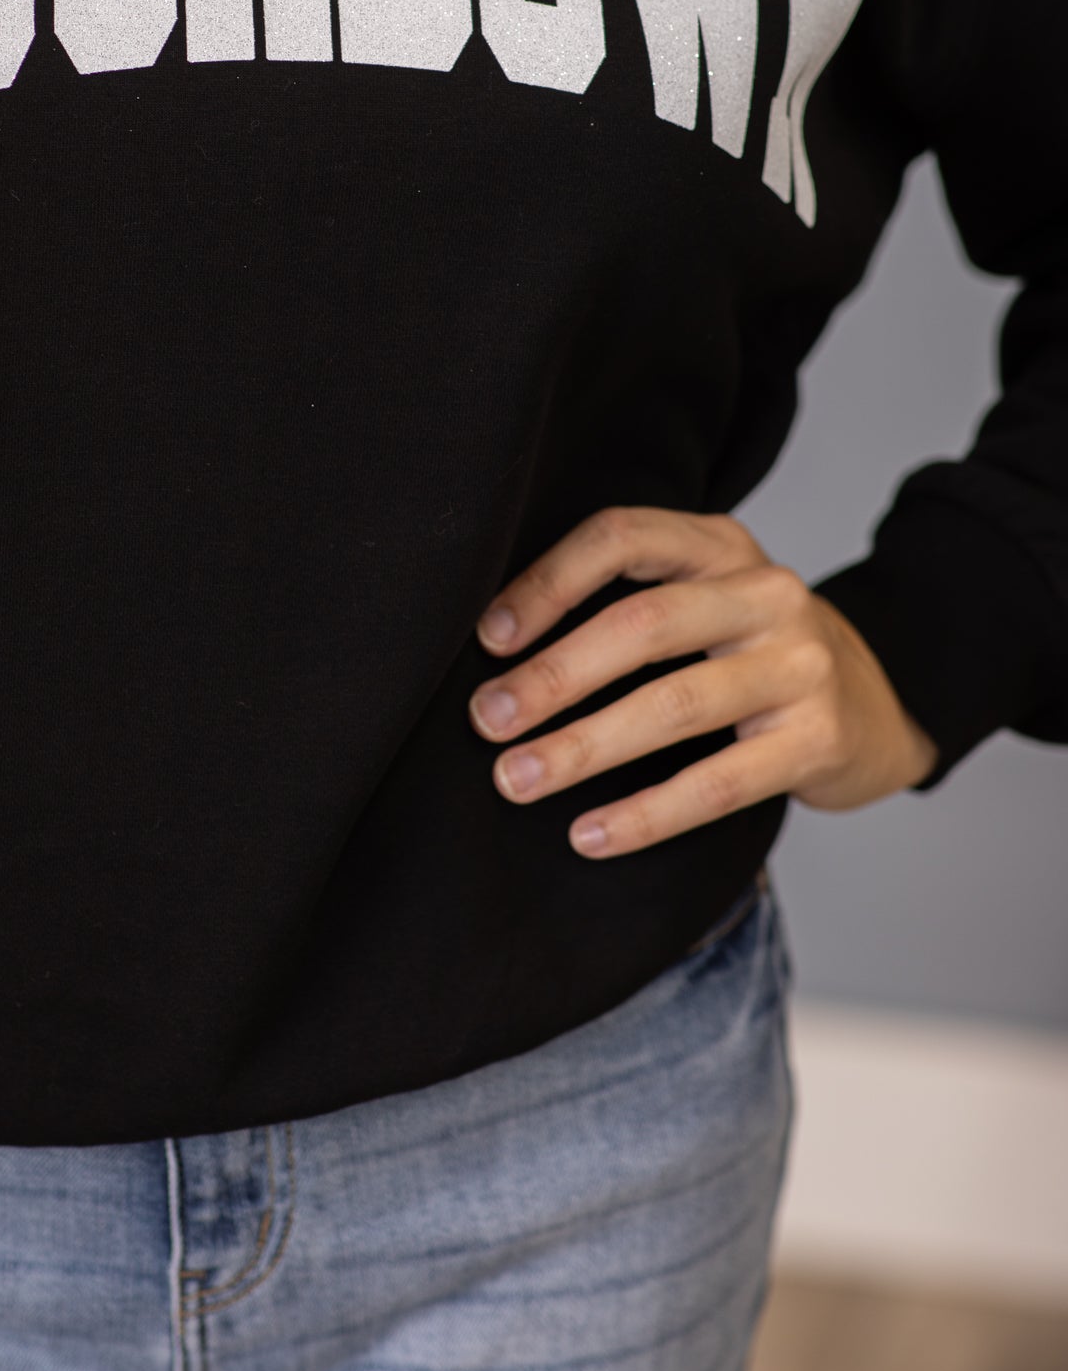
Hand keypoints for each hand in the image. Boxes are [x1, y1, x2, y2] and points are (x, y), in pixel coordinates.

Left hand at [470, 507, 938, 857]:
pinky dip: (647, 813)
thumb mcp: (703, 602)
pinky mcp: (819, 739)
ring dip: (584, 746)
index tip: (488, 639)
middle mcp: (766, 594)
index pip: (622, 537)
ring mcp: (801, 665)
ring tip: (518, 779)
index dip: (547, 583)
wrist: (881, 704)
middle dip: (555, 674)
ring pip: (675, 704)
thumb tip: (498, 659)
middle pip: (644, 623)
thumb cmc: (753, 653)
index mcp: (721, 546)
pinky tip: (590, 833)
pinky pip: (720, 783)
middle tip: (488, 719)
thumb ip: (626, 605)